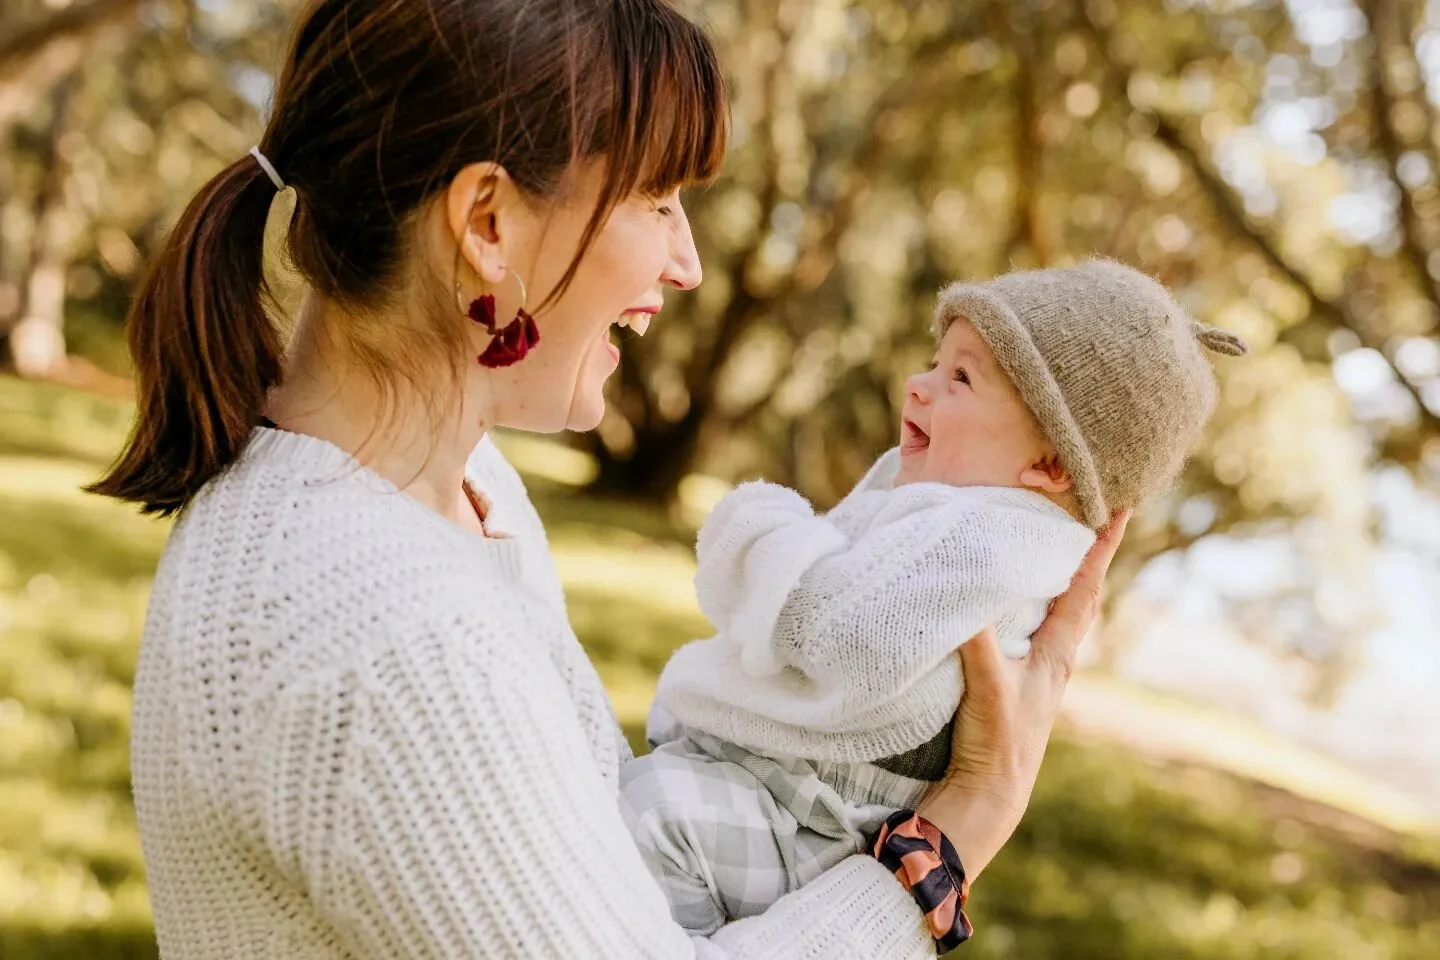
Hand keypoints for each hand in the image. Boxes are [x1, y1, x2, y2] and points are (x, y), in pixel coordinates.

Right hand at [916, 510, 1130, 877]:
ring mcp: (1036, 671)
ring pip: (1058, 612)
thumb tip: (964, 589)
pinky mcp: (1015, 682)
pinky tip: (1015, 601)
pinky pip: (1033, 628)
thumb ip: (978, 639)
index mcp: (1056, 653)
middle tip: (1091, 514)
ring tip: (1057, 545)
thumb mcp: (989, 686)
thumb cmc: (998, 743)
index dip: (1100, 546)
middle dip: (1086, 554)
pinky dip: (1033, 603)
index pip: (1085, 587)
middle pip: (1080, 594)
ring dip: (1060, 577)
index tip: (1119, 507)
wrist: (989, 795)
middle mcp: (1053, 657)